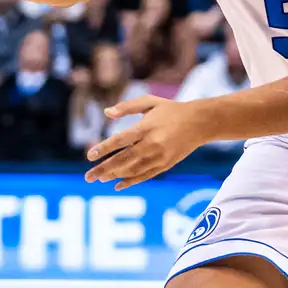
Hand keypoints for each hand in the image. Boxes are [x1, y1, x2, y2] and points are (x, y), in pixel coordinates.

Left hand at [85, 96, 205, 187]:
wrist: (199, 123)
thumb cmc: (171, 110)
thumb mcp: (150, 102)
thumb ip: (127, 106)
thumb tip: (106, 112)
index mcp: (146, 127)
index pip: (120, 141)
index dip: (103, 149)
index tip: (89, 155)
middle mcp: (152, 144)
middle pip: (123, 160)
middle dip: (103, 169)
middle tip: (88, 177)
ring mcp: (159, 157)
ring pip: (132, 170)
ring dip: (114, 176)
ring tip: (99, 179)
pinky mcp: (165, 165)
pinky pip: (145, 176)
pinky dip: (130, 182)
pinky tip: (117, 185)